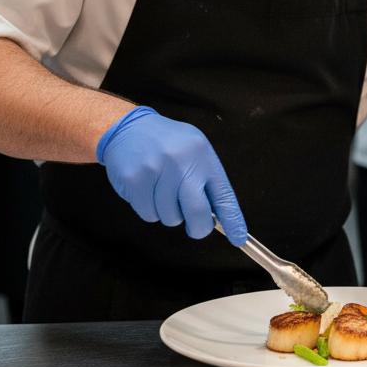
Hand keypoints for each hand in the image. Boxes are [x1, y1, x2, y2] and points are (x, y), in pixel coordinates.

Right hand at [97, 106, 247, 245]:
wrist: (128, 128)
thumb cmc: (167, 144)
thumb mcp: (194, 151)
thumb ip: (207, 181)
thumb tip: (219, 218)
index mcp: (202, 155)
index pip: (223, 194)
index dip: (232, 220)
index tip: (238, 238)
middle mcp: (181, 161)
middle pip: (197, 213)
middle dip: (198, 227)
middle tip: (195, 226)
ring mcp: (156, 170)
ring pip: (171, 217)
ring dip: (168, 212)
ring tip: (162, 190)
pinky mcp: (134, 180)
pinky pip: (149, 214)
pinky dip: (149, 209)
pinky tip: (147, 189)